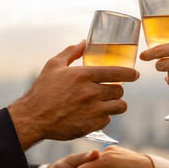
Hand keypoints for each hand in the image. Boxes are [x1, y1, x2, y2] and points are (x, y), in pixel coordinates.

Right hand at [8, 40, 139, 149]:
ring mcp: (93, 110)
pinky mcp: (91, 125)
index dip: (130, 74)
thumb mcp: (53, 65)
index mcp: (84, 74)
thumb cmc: (42, 90)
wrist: (33, 118)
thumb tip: (84, 42)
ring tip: (106, 103)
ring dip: (115, 104)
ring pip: (119, 106)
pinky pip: (107, 120)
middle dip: (117, 90)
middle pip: (120, 91)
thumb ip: (71, 52)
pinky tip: (92, 114)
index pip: (118, 72)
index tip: (135, 75)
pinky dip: (103, 117)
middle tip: (109, 91)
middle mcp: (91, 92)